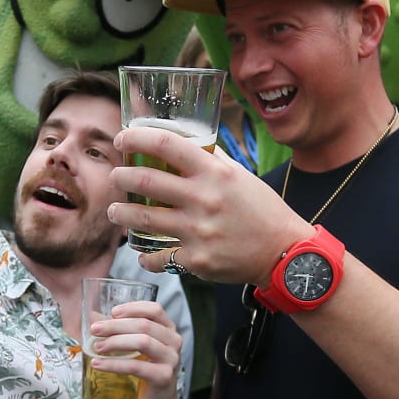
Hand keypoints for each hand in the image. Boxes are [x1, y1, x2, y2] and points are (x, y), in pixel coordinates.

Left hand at [88, 301, 182, 398]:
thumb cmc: (145, 371)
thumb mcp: (138, 348)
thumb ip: (123, 333)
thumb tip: (95, 320)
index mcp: (169, 330)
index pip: (155, 309)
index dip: (133, 308)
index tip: (112, 312)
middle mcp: (174, 341)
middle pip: (144, 325)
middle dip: (115, 326)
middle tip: (94, 330)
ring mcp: (171, 359)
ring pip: (142, 342)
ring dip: (115, 342)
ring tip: (96, 347)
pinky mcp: (163, 377)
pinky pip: (136, 366)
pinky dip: (114, 364)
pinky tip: (98, 364)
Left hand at [108, 125, 308, 285]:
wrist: (284, 253)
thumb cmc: (262, 210)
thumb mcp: (240, 175)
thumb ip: (212, 158)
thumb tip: (185, 140)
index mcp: (214, 172)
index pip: (165, 144)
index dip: (136, 138)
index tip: (121, 140)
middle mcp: (203, 198)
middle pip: (144, 181)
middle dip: (120, 177)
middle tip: (114, 177)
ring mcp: (198, 231)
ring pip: (141, 220)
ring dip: (120, 214)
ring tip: (114, 211)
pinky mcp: (196, 260)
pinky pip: (158, 257)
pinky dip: (145, 256)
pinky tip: (141, 253)